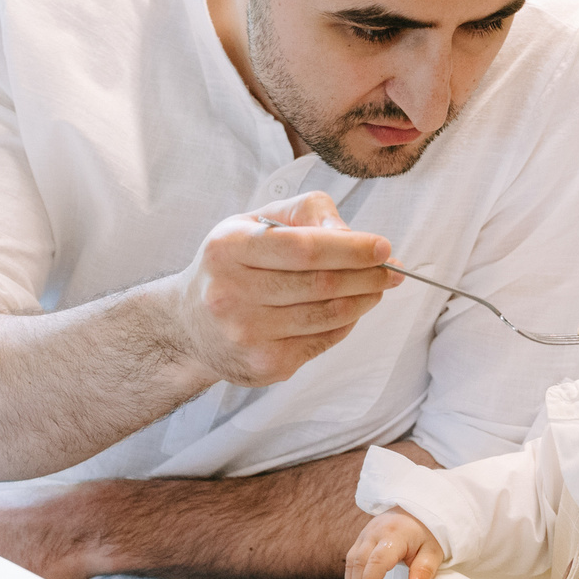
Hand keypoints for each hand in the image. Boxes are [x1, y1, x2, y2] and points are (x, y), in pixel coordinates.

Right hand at [168, 191, 403, 387]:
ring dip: (364, 300)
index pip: (303, 248)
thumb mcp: (253, 222)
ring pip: (328, 315)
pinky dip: (345, 323)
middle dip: (367, 275)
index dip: (350, 249)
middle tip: (391, 270)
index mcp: (228, 248)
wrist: (187, 325)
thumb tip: (353, 235)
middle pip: (321, 284)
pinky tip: (348, 309)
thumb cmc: (231, 264)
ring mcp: (247, 335)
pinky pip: (323, 341)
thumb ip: (305, 214)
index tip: (383, 247)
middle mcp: (231, 294)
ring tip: (376, 288)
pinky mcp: (264, 365)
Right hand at [345, 511, 443, 578]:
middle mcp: (375, 532)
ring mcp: (365, 534)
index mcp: (394, 534)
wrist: (415, 511)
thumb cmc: (425, 533)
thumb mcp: (433, 552)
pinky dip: (352, 576)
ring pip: (352, 561)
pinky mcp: (361, 538)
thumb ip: (424, 571)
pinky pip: (352, 558)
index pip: (377, 560)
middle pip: (360, 562)